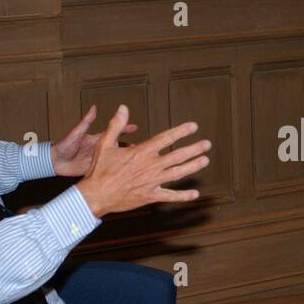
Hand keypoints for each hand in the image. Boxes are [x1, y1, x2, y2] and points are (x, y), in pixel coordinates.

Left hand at [50, 104, 136, 176]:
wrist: (55, 162)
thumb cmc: (63, 146)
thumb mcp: (76, 133)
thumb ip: (86, 122)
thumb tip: (94, 108)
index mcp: (96, 140)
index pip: (113, 133)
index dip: (124, 130)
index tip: (135, 127)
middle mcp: (99, 149)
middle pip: (118, 147)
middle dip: (130, 147)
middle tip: (142, 147)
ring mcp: (98, 160)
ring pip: (115, 159)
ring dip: (124, 160)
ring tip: (136, 161)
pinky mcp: (95, 169)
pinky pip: (108, 170)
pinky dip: (116, 171)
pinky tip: (124, 173)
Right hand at [74, 105, 210, 217]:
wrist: (96, 195)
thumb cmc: (99, 170)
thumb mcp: (104, 144)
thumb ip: (116, 125)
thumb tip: (123, 108)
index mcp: (141, 152)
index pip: (166, 138)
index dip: (181, 131)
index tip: (193, 127)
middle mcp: (150, 166)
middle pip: (178, 155)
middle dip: (194, 149)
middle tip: (207, 144)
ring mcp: (152, 182)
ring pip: (178, 173)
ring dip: (193, 166)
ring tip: (205, 160)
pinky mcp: (150, 196)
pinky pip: (170, 196)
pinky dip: (183, 196)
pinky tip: (194, 194)